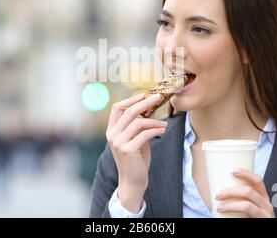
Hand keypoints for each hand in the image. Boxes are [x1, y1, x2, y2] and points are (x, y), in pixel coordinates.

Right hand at [106, 93, 166, 211]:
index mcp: (111, 130)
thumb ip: (138, 125)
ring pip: (138, 122)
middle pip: (129, 111)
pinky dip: (156, 130)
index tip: (144, 95)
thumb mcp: (135, 138)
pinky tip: (162, 130)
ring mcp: (119, 143)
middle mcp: (112, 135)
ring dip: (154, 121)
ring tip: (164, 124)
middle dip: (145, 102)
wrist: (133, 181)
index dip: (130, 99)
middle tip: (158, 97)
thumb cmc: (136, 159)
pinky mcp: (128, 150)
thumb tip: (150, 108)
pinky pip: (144, 134)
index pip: (117, 108)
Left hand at [215, 168, 274, 217]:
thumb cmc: (248, 219)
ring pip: (248, 197)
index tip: (230, 170)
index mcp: (262, 196)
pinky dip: (233, 207)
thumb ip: (237, 198)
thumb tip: (216, 191)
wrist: (258, 229)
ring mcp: (266, 211)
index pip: (257, 180)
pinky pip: (248, 208)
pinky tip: (222, 209)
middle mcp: (266, 202)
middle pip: (251, 188)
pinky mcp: (263, 218)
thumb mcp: (245, 207)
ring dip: (230, 197)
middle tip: (217, 194)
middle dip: (231, 189)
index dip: (245, 172)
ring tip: (218, 202)